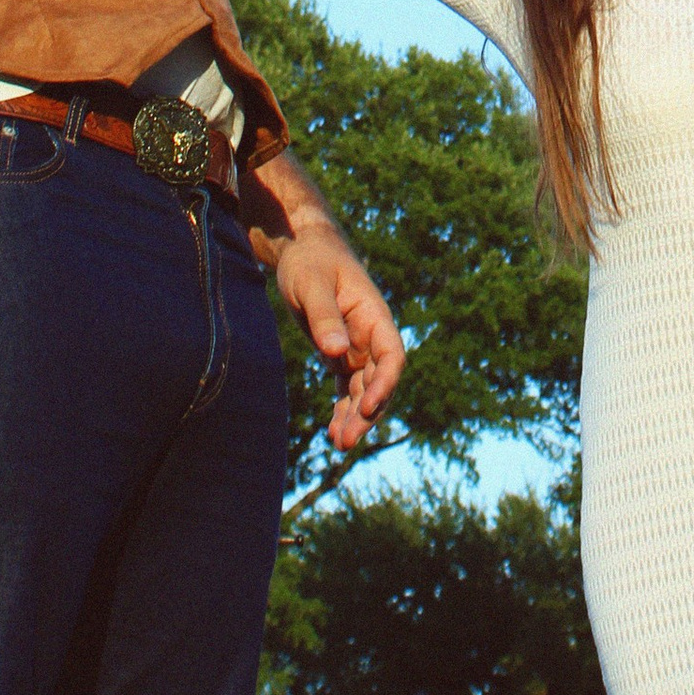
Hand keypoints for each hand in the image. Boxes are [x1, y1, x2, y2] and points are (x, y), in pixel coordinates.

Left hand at [274, 225, 405, 453]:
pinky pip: (347, 388)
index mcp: (373, 315)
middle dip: (367, 412)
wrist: (301, 250)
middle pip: (379, 380)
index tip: (368, 407)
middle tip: (347, 440)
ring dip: (355, 417)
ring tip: (339, 445)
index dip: (385, 383)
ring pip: (364, 389)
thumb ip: (324, 316)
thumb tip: (335, 352)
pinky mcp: (339, 354)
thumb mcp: (311, 285)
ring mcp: (356, 346)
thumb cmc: (309, 261)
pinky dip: (343, 409)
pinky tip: (334, 432)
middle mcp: (370, 334)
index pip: (392, 355)